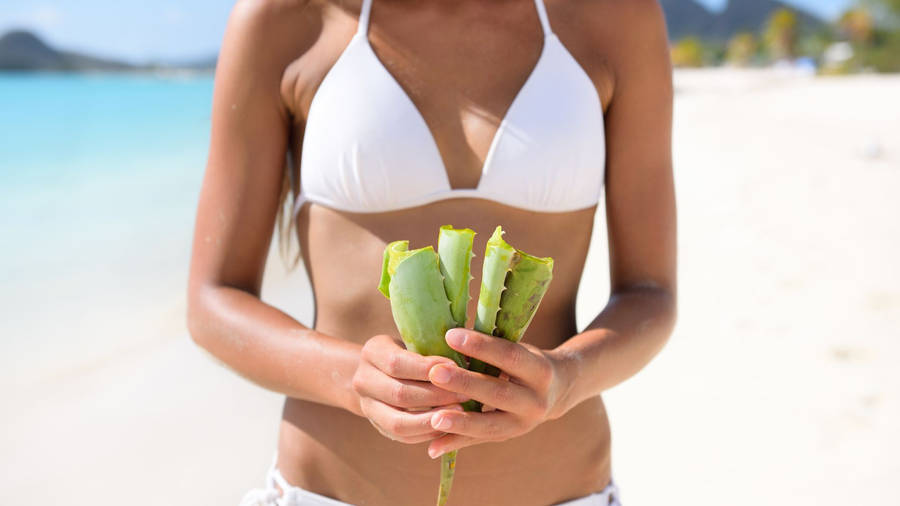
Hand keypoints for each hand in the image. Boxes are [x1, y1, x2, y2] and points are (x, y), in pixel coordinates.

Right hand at [352, 334, 470, 443]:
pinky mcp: (378, 426)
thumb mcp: (413, 341)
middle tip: (465, 393)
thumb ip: (431, 349)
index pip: (396, 364)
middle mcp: (363, 380)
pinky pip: (402, 437)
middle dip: (435, 396)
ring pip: (398, 422)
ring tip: (459, 413)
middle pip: (399, 394)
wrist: (379, 372)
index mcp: (372, 352)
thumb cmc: (408, 351)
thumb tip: (466, 360)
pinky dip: (426, 433)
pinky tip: (448, 426)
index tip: (455, 368)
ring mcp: (367, 406)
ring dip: (432, 420)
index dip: (427, 368)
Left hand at [425, 328, 574, 457]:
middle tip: (435, 374)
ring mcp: (524, 424)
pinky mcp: (508, 437)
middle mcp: (536, 401)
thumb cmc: (526, 361)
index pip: (509, 356)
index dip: (481, 346)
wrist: (557, 392)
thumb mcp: (519, 350)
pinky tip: (432, 447)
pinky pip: (478, 441)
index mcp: (540, 371)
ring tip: (433, 418)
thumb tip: (450, 337)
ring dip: (460, 423)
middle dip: (465, 383)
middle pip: (498, 393)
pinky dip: (455, 443)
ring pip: (489, 425)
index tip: (451, 336)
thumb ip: (491, 349)